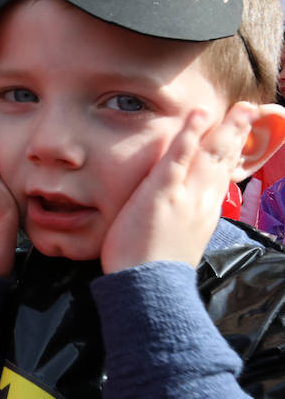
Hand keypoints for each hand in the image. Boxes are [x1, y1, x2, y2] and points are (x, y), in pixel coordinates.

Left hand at [101, 104, 254, 273]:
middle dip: (237, 134)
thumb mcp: (177, 241)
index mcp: (204, 213)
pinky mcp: (163, 193)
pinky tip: (200, 116)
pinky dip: (190, 134)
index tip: (239, 134)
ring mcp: (184, 196)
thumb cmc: (152, 271)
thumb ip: (182, 223)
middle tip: (250, 110)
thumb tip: (183, 217)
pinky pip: (179, 158)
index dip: (231, 153)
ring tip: (239, 107)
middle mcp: (201, 202)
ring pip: (210, 155)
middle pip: (223, 161)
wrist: (148, 290)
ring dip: (225, 128)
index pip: (220, 176)